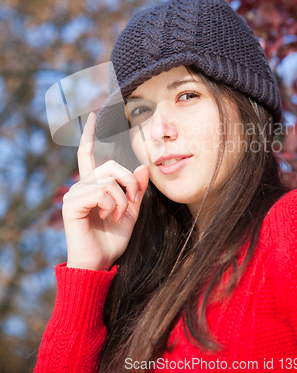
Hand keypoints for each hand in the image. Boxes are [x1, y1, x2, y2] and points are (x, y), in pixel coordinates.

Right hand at [62, 112, 148, 270]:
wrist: (100, 262)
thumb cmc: (113, 239)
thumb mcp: (131, 211)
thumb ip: (136, 190)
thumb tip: (143, 166)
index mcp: (93, 185)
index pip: (87, 154)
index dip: (89, 134)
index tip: (92, 115)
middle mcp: (81, 185)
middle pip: (111, 165)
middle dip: (130, 182)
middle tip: (133, 202)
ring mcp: (74, 193)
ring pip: (108, 180)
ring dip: (122, 199)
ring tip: (117, 215)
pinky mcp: (72, 204)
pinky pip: (100, 192)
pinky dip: (111, 205)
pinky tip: (105, 217)